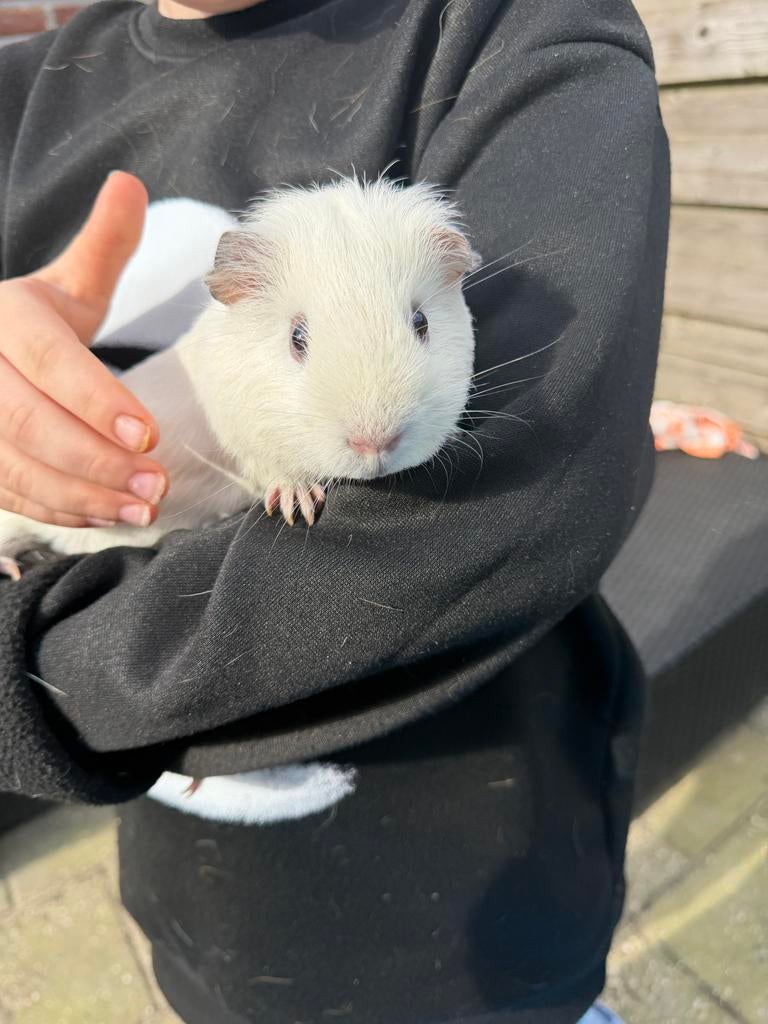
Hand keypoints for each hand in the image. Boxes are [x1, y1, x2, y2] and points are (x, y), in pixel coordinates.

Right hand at [0, 171, 167, 527]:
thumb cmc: (29, 326)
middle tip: (156, 487)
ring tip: (140, 510)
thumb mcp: (64, 287)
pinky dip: (55, 509)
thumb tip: (130, 184)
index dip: (98, 402)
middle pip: (29, 422)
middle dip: (97, 461)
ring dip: (81, 496)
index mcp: (5, 316)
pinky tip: (102, 516)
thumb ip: (102, 247)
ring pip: (12, 465)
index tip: (149, 435)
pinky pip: (4, 492)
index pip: (49, 360)